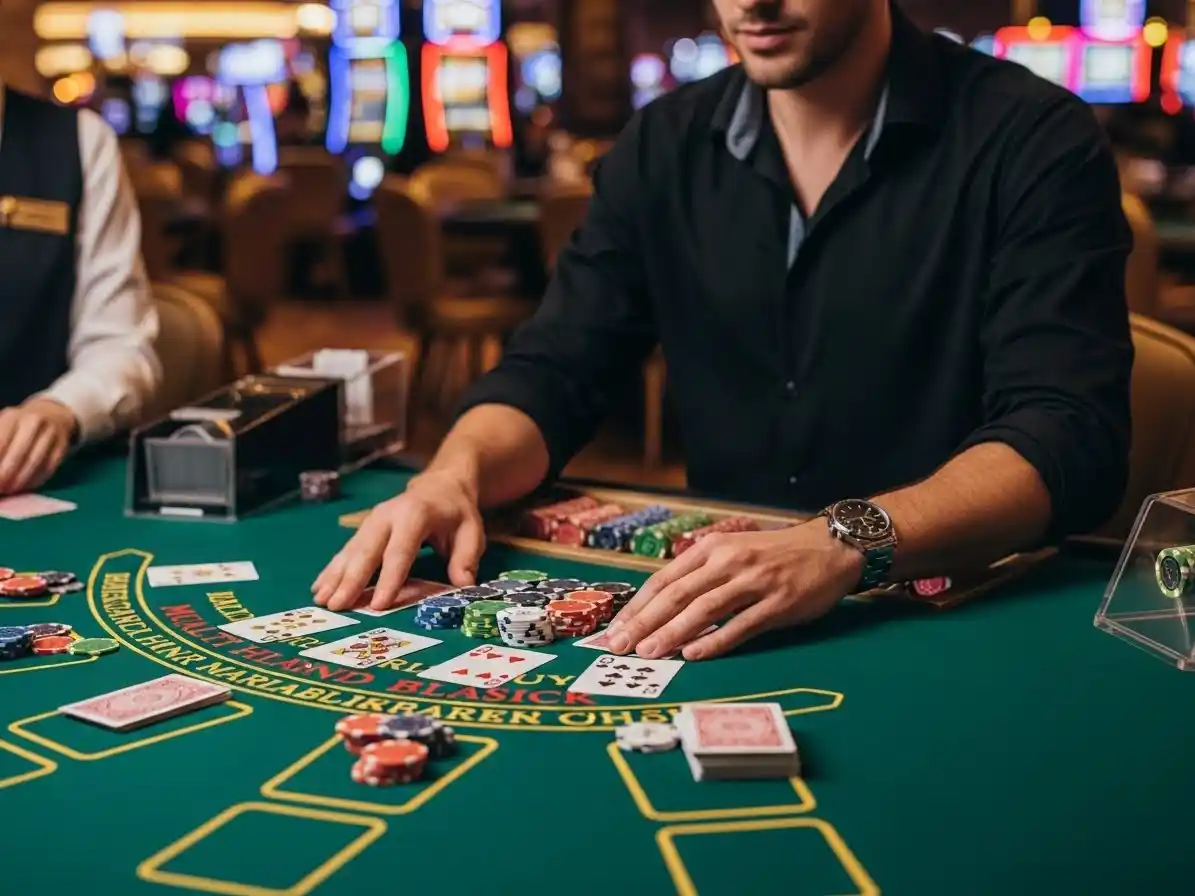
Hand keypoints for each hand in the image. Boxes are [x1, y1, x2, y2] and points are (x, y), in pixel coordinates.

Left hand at [0, 398, 76, 495]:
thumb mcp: (4, 424)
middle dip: (6, 473)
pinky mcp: (63, 445)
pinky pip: (50, 466)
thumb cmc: (19, 424)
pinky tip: (26, 486)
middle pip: (19, 453)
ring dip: (21, 480)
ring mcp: (51, 433)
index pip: (1, 442)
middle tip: (0, 488)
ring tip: (10, 490)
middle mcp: (33, 422)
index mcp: (12, 417)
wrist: (52, 414)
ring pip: (36, 461)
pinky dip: (37, 479)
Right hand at [312, 469, 484, 612]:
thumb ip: (466, 558)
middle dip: (351, 579)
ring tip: (321, 600)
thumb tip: (462, 586)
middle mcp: (388, 515)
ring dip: (335, 576)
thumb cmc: (456, 513)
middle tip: (337, 606)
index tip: (379, 604)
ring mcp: (372, 521)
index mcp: (415, 514)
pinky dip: (332, 569)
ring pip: (351, 551)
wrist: (440, 485)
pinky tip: (318, 587)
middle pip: (367, 550)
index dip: (390, 578)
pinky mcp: (364, 529)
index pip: (400, 550)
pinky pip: (346, 551)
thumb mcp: (471, 531)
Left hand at [605, 522, 864, 660]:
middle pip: (677, 595)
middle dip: (644, 623)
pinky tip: (693, 654)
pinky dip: (715, 641)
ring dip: (672, 633)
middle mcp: (729, 562)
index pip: (664, 579)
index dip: (638, 606)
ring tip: (649, 653)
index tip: (615, 629)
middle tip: (619, 646)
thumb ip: (702, 574)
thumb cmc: (775, 554)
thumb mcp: (733, 551)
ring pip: (703, 610)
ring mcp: (754, 582)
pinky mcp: (778, 604)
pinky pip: (740, 626)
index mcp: (712, 549)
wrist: (830, 547)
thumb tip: (662, 607)